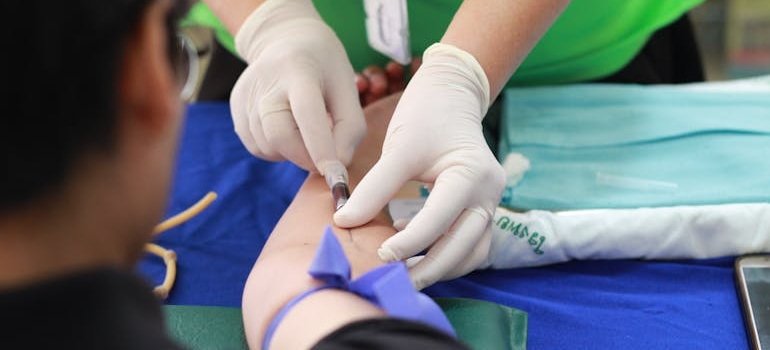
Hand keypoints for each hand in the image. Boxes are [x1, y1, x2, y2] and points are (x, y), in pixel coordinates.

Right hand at [230, 0, 364, 173]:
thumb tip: (338, 165)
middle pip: (279, 135)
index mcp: (299, 70)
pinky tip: (288, 130)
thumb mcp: (348, 89)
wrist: (287, 40)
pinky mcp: (236, 107)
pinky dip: (276, 150)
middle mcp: (266, 80)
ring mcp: (246, 94)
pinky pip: (256, 146)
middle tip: (324, 159)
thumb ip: (350, 128)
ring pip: (267, 146)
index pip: (307, 113)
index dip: (321, 147)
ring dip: (291, 153)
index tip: (336, 174)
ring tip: (305, 132)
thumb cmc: (325, 69)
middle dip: (305, 157)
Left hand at [335, 43, 505, 288]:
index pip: (440, 220)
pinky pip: (470, 245)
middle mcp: (489, 194)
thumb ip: (374, 188)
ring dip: (441, 268)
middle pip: (464, 247)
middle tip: (393, 280)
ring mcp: (490, 204)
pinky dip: (446, 256)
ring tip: (404, 274)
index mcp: (473, 175)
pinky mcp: (481, 209)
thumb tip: (344, 221)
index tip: (379, 254)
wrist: (452, 94)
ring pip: (471, 253)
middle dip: (429, 269)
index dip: (409, 243)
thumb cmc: (426, 115)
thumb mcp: (399, 148)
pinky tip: (415, 252)